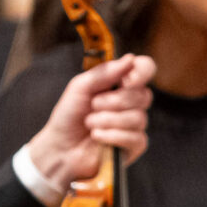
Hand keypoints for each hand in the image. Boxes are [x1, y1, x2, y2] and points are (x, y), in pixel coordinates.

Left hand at [22, 53, 154, 190]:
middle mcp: (132, 102)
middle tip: (93, 105)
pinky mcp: (135, 146)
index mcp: (121, 83)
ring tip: (90, 123)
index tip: (126, 80)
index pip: (145, 69)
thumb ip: (104, 73)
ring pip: (137, 117)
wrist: (60, 147)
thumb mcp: (80, 87)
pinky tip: (97, 136)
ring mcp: (135, 124)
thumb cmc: (69, 116)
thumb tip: (130, 59)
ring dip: (108, 120)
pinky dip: (112, 136)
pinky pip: (135, 137)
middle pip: (144, 95)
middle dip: (114, 101)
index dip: (141, 72)